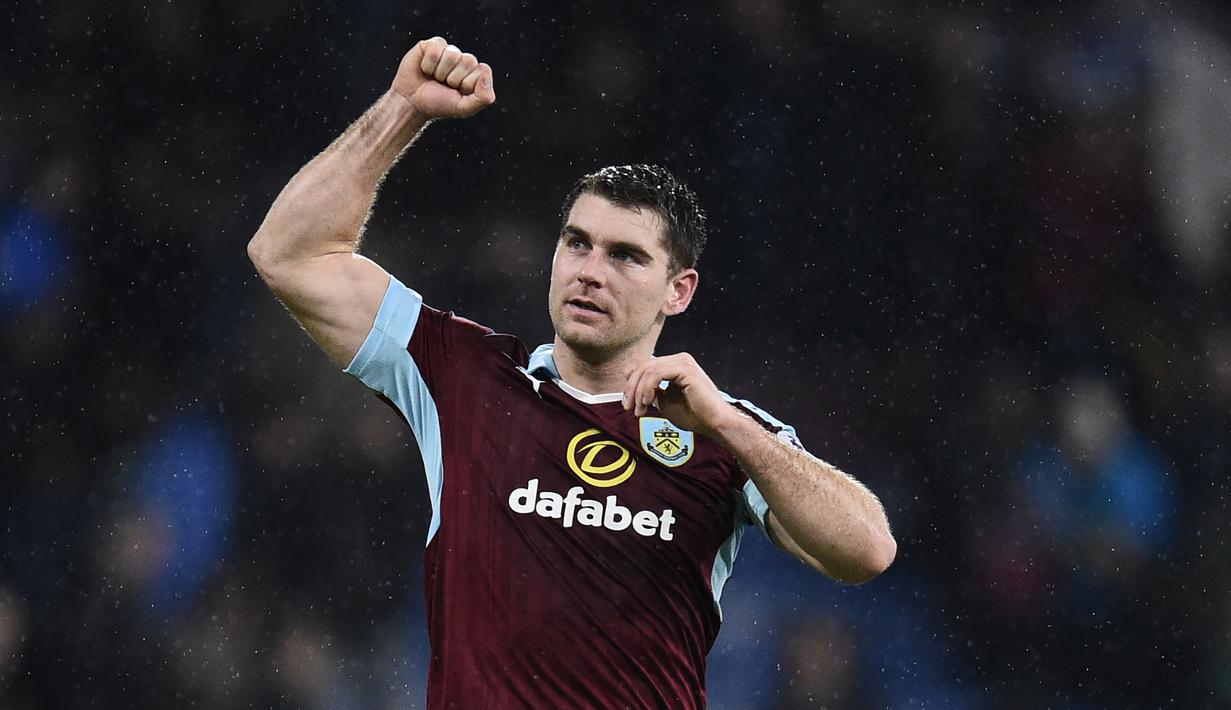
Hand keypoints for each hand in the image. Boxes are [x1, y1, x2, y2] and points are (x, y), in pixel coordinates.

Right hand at [391, 36, 495, 118]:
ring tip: (434, 78)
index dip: (469, 83)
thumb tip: (486, 72)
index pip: (484, 70)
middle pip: (469, 60)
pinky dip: (428, 64)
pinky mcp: (432, 45)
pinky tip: (424, 69)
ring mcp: (448, 51)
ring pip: (452, 55)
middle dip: (454, 78)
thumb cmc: (438, 104)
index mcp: (474, 74)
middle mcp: (463, 60)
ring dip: (440, 72)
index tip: (457, 92)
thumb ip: (483, 98)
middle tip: (444, 85)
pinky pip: (436, 49)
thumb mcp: (463, 108)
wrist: (411, 102)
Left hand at [623, 353, 739, 437]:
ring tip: (640, 410)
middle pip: (644, 366)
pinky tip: (648, 402)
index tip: (628, 404)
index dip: (631, 383)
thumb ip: (651, 390)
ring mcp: (683, 362)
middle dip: (631, 388)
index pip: (645, 366)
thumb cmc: (694, 415)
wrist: (714, 423)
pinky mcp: (685, 369)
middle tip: (629, 408)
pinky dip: (647, 388)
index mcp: (675, 365)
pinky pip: (656, 374)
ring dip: (638, 391)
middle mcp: (679, 359)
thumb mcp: (665, 402)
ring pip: (648, 370)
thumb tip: (632, 381)